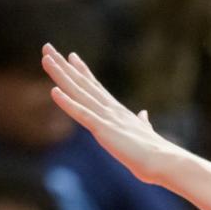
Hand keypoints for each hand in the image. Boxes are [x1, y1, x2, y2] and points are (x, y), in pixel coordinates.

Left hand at [43, 44, 183, 186]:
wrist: (165, 162)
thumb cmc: (156, 154)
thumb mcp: (146, 133)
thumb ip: (142, 122)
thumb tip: (144, 114)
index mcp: (118, 112)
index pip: (96, 87)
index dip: (82, 71)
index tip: (71, 56)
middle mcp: (110, 109)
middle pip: (82, 83)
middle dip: (63, 66)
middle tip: (47, 47)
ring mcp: (107, 118)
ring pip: (78, 92)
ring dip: (61, 75)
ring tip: (45, 58)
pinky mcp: (104, 130)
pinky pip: (81, 114)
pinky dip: (67, 103)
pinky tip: (53, 91)